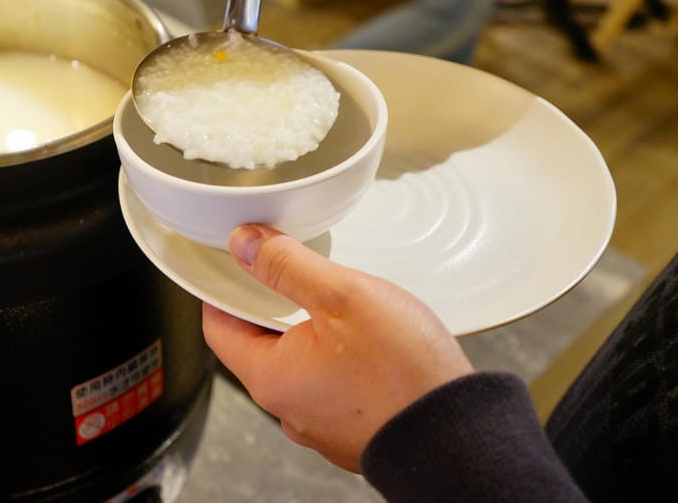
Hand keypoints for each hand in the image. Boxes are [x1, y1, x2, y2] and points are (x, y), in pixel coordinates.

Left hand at [202, 224, 472, 472]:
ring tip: (339, 303)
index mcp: (270, 377)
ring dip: (309, 331)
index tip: (236, 262)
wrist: (460, 434)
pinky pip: (327, 385)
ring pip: (296, 364)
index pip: (218, 326)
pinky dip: (337, 358)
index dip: (223, 288)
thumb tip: (244, 244)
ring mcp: (319, 423)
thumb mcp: (342, 296)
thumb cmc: (404, 373)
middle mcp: (287, 408)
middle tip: (294, 272)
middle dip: (272, 305)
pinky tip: (366, 340)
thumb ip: (286, 265)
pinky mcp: (350, 429)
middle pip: (257, 344)